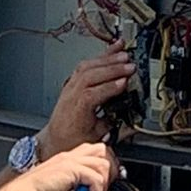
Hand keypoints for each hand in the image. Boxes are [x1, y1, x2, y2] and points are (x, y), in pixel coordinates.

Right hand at [21, 142, 116, 190]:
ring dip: (100, 186)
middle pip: (102, 151)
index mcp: (62, 162)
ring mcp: (69, 161)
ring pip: (103, 164)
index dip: (99, 171)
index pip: (91, 154)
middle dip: (106, 172)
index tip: (95, 190)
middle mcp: (67, 158)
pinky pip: (96, 179)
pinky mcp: (71, 169)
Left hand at [38, 43, 135, 160]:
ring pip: (87, 67)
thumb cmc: (73, 140)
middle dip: (112, 69)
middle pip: (89, 76)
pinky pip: (85, 64)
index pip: (91, 95)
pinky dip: (100, 56)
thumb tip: (135, 124)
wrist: (55, 139)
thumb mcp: (96, 137)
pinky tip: (112, 49)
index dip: (109, 88)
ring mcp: (70, 87)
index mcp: (76, 113)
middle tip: (129, 66)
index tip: (124, 82)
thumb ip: (115, 128)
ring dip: (107, 59)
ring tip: (124, 55)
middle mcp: (71, 96)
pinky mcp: (72, 81)